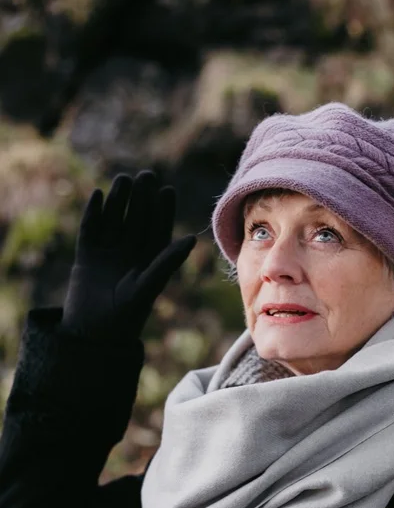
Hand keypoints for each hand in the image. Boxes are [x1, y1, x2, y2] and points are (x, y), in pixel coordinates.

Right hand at [61, 170, 196, 342]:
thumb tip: (192, 238)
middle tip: (147, 175)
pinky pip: (91, 228)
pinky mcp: (87, 253)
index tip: (167, 190)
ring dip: (119, 200)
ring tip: (124, 180)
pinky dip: (94, 212)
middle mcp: (130, 253)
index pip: (158, 229)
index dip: (163, 210)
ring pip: (115, 219)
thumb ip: (167, 262)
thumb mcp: (148, 286)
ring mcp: (108, 251)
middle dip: (142, 199)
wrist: (93, 332)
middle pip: (137, 219)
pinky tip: (99, 195)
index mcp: (150, 261)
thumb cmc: (127, 315)